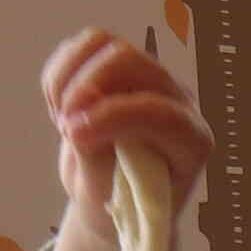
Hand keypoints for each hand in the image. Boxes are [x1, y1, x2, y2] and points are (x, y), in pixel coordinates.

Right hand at [38, 28, 211, 250]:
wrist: (114, 198)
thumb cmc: (121, 206)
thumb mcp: (107, 196)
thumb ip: (97, 158)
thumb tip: (76, 120)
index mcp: (191, 140)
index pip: (160, 112)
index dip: (113, 117)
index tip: (73, 136)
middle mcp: (177, 99)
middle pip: (128, 60)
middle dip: (84, 87)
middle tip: (63, 126)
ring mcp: (149, 77)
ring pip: (101, 43)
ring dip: (66, 78)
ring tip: (60, 120)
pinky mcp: (118, 67)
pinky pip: (82, 46)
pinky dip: (58, 73)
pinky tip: (58, 108)